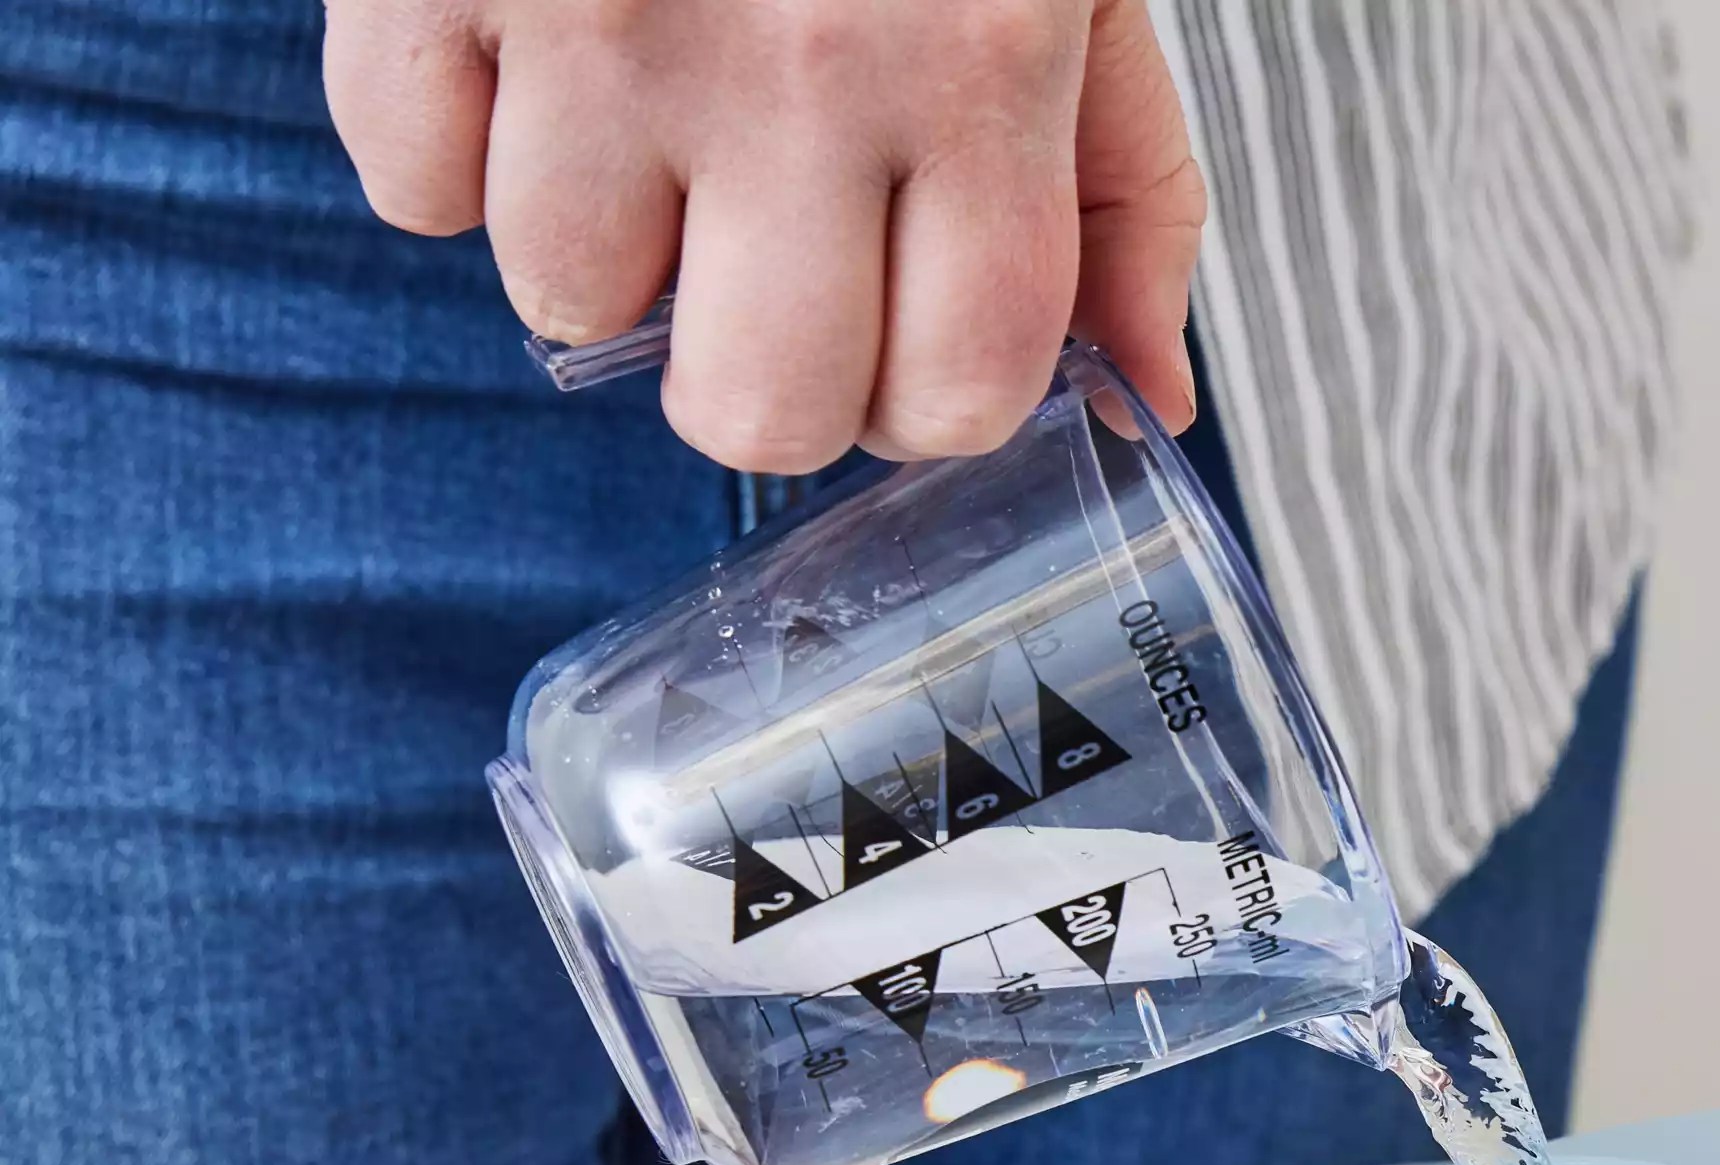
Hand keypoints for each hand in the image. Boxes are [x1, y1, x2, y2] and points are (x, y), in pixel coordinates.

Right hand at [326, 0, 1204, 472]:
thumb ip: (1126, 192)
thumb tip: (1149, 403)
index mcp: (985, 67)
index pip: (963, 389)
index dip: (927, 399)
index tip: (902, 334)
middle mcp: (804, 61)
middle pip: (759, 410)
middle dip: (759, 372)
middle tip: (759, 260)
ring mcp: (607, 16)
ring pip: (567, 301)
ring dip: (600, 240)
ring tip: (645, 106)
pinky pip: (410, 186)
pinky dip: (453, 148)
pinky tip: (531, 51)